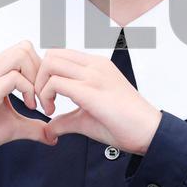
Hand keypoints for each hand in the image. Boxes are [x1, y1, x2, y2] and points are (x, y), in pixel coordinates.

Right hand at [0, 41, 52, 163]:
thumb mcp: (11, 128)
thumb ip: (33, 127)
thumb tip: (53, 135)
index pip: (25, 52)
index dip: (41, 71)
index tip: (46, 97)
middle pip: (25, 47)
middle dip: (42, 72)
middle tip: (44, 98)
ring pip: (21, 54)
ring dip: (36, 77)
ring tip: (36, 103)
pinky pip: (14, 77)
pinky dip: (28, 91)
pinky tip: (29, 108)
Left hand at [35, 49, 161, 154]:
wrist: (148, 132)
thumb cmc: (125, 124)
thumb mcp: (88, 118)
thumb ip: (66, 119)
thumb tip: (49, 129)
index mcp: (97, 66)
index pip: (60, 55)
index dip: (46, 74)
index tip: (47, 97)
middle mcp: (95, 65)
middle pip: (51, 54)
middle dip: (38, 77)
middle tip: (43, 101)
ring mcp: (93, 75)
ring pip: (50, 63)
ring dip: (40, 86)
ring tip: (48, 107)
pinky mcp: (90, 90)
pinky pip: (56, 83)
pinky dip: (46, 96)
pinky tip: (53, 112)